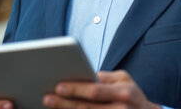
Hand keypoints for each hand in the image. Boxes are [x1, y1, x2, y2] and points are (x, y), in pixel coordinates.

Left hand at [43, 70, 160, 108]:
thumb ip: (106, 77)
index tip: (58, 87)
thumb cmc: (133, 96)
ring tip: (52, 107)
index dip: (76, 89)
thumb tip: (85, 76)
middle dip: (65, 104)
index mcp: (124, 93)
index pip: (96, 91)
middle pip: (88, 108)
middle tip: (47, 98)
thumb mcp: (125, 80)